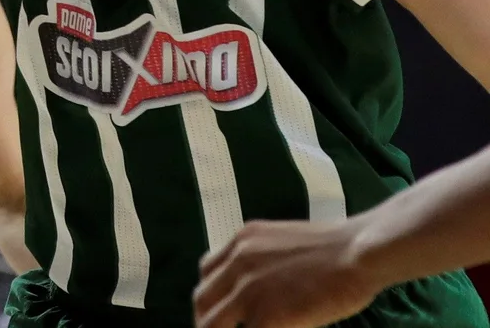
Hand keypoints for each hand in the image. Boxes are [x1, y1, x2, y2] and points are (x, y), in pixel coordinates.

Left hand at [193, 218, 383, 327]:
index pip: (207, 271)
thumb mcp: (285, 240)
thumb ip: (264, 259)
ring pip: (212, 323)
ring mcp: (248, 289)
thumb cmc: (338, 248)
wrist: (358, 252)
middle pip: (202, 299)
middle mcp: (237, 262)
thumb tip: (264, 284)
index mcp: (242, 241)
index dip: (211, 295)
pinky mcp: (266, 315)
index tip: (220, 310)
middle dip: (206, 320)